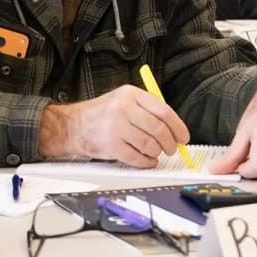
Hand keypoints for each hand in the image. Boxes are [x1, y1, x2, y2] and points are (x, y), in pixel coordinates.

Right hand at [38, 85, 189, 167]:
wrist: (73, 125)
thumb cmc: (102, 114)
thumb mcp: (123, 100)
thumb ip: (147, 109)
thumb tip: (174, 128)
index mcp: (131, 94)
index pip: (163, 111)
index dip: (178, 126)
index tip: (183, 137)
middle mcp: (124, 109)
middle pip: (159, 129)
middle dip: (170, 143)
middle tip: (172, 149)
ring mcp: (117, 128)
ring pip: (149, 145)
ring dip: (157, 153)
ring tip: (156, 153)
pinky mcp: (111, 146)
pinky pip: (137, 158)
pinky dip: (146, 162)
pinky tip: (147, 160)